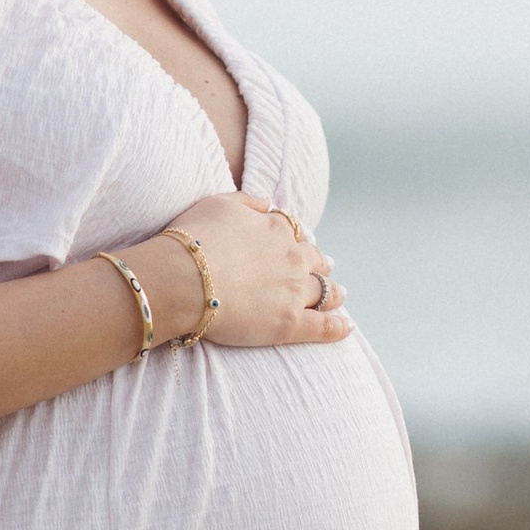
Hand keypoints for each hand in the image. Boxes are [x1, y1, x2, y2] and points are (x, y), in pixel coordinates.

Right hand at [142, 193, 350, 349]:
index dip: (298, 238)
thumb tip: (270, 203)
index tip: (301, 243)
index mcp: (276, 230)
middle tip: (327, 268)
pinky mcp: (290, 324)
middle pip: (316, 261)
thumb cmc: (194, 238)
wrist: (183, 278)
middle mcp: (292, 258)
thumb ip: (249, 202)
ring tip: (340, 295)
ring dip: (335, 292)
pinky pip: (323, 327)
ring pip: (326, 292)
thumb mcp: (219, 203)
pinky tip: (345, 328)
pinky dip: (338, 327)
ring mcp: (294, 292)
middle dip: (322, 264)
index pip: (295, 233)